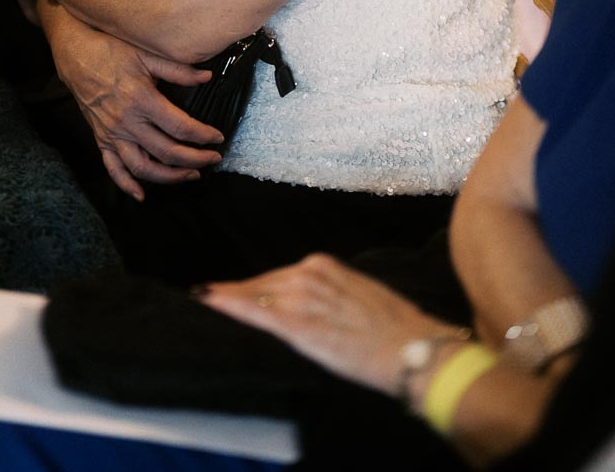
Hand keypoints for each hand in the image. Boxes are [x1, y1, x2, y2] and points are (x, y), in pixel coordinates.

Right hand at [42, 1, 223, 200]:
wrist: (75, 54)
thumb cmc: (112, 50)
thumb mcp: (146, 54)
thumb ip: (178, 69)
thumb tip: (207, 77)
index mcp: (142, 99)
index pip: (180, 127)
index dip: (203, 136)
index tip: (218, 138)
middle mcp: (127, 122)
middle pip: (167, 152)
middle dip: (195, 160)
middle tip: (213, 159)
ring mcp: (112, 134)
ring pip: (142, 168)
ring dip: (169, 177)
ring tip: (190, 176)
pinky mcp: (101, 139)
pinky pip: (113, 169)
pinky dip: (126, 186)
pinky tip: (141, 195)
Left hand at [202, 253, 446, 396]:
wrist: (409, 348)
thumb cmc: (392, 327)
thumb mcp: (357, 296)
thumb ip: (329, 294)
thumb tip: (314, 306)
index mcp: (324, 265)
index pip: (280, 275)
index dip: (255, 285)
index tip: (234, 287)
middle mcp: (308, 273)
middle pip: (264, 283)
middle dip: (238, 291)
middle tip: (211, 294)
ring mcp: (300, 296)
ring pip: (255, 294)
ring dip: (229, 298)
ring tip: (206, 298)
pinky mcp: (296, 323)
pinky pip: (255, 310)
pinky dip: (229, 304)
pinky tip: (208, 300)